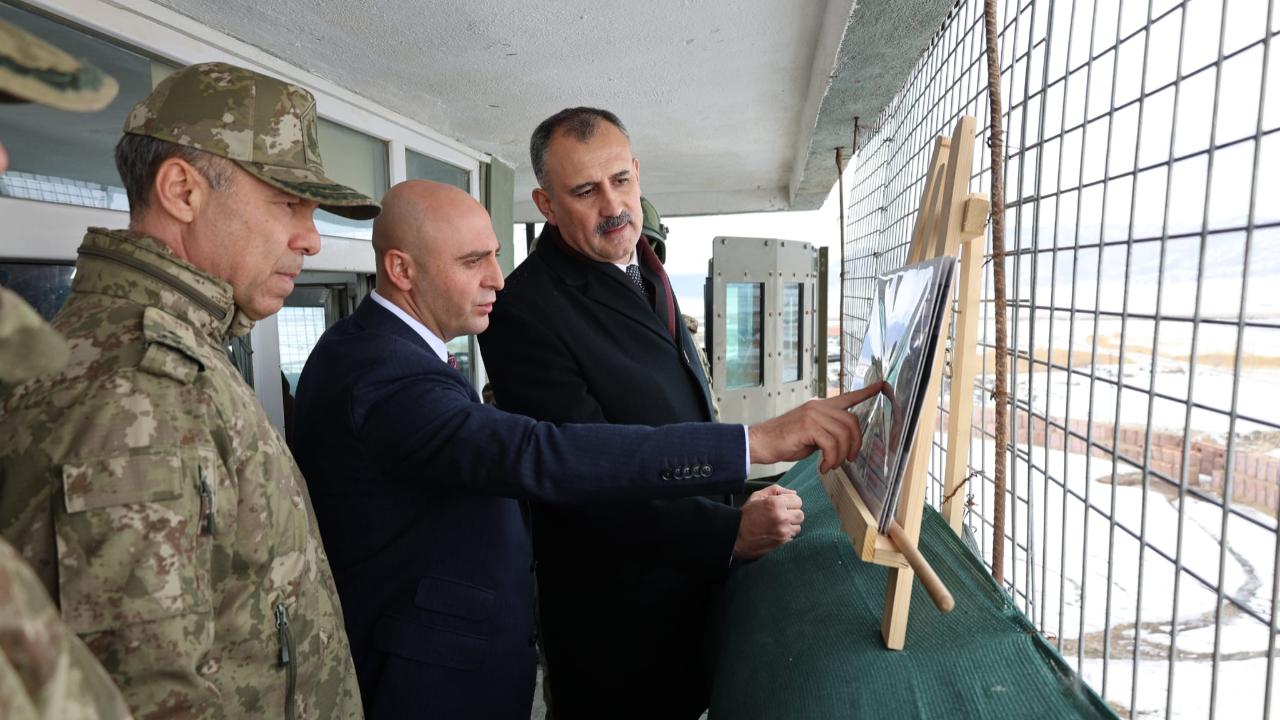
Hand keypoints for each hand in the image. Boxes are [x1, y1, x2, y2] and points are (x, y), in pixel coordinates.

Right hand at [733, 484, 803, 559]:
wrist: (736, 536)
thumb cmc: (746, 515)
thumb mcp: (757, 496)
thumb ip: (776, 490)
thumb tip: (793, 492)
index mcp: (776, 503)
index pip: (798, 500)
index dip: (791, 502)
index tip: (784, 505)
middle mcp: (782, 517)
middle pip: (800, 514)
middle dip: (792, 514)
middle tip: (782, 516)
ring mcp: (783, 531)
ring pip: (798, 527)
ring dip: (791, 526)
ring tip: (778, 526)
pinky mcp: (782, 543)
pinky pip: (792, 538)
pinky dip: (787, 536)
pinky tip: (776, 534)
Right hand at [746, 383, 885, 472]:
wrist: (761, 442)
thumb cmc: (784, 441)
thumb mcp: (811, 435)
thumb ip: (827, 433)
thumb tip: (842, 444)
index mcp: (821, 406)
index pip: (848, 396)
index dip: (867, 392)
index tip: (882, 385)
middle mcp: (819, 406)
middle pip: (852, 422)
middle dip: (856, 444)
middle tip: (849, 459)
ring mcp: (813, 414)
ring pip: (843, 435)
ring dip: (841, 456)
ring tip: (832, 465)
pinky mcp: (808, 426)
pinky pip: (831, 444)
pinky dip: (831, 459)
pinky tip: (824, 467)